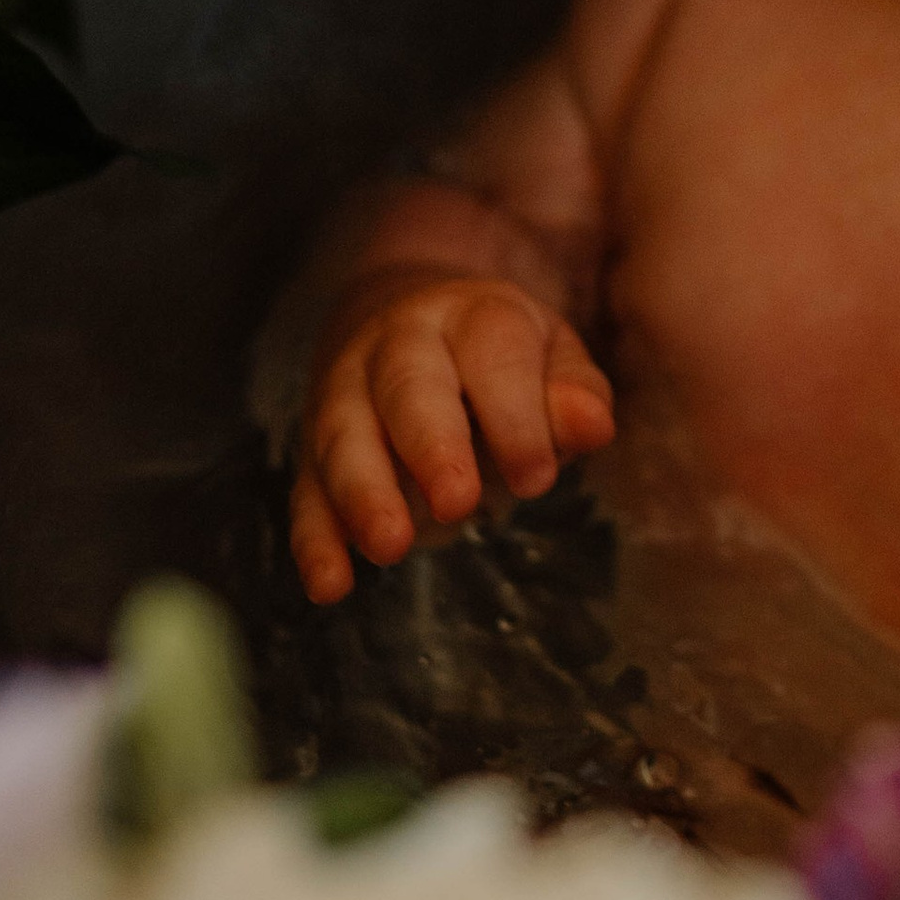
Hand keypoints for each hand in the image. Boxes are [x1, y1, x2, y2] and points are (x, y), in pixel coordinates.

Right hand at [291, 269, 617, 604]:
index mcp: (470, 315)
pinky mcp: (313, 447)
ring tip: (391, 547)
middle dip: (431, 446)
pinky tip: (330, 584)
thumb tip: (592, 425)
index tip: (537, 477)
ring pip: (345, 436)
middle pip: (407, 387)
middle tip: (458, 504)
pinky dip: (315, 538)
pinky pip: (307, 491)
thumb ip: (573, 392)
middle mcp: (399, 344)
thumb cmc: (496, 359)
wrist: (405, 325)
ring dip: (364, 493)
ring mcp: (345, 392)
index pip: (493, 353)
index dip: (515, 414)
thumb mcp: (548, 357)